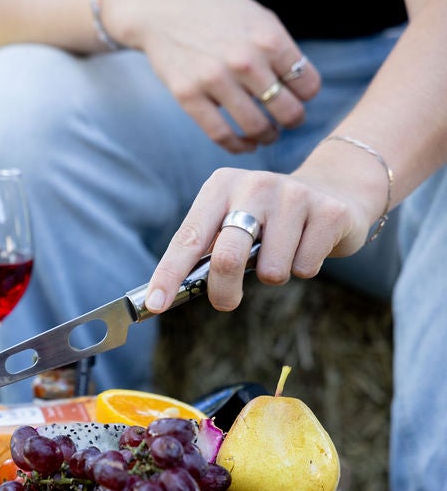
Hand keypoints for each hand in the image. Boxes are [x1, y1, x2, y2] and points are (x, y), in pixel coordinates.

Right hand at [109, 0, 320, 152]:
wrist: (166, 11)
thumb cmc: (219, 15)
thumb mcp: (259, 19)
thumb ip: (280, 50)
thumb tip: (298, 87)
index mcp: (269, 39)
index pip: (308, 85)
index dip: (306, 95)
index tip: (297, 97)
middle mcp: (245, 61)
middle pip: (287, 110)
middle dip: (293, 121)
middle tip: (288, 122)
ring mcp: (214, 80)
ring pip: (256, 127)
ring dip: (268, 136)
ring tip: (268, 135)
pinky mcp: (188, 96)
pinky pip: (221, 134)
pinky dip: (239, 146)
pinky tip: (246, 145)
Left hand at [143, 165, 376, 313]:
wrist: (335, 190)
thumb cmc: (267, 219)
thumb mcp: (231, 221)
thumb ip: (205, 250)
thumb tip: (166, 296)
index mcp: (220, 186)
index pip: (188, 238)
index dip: (169, 274)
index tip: (154, 305)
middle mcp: (254, 185)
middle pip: (226, 258)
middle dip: (222, 291)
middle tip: (225, 303)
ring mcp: (294, 196)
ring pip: (271, 271)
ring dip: (273, 275)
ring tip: (282, 253)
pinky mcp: (330, 212)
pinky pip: (305, 268)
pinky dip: (303, 268)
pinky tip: (308, 245)